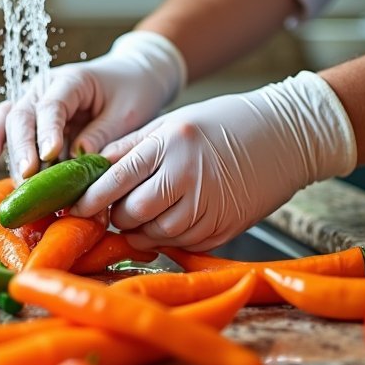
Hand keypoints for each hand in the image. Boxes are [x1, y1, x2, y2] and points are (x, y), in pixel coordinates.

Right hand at [0, 31, 186, 182]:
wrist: (133, 78)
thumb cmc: (132, 92)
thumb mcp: (127, 113)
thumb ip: (101, 135)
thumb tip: (77, 160)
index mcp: (71, 80)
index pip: (52, 107)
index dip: (47, 132)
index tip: (49, 156)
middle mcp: (45, 87)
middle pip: (23, 115)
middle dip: (22, 147)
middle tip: (27, 176)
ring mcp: (35, 102)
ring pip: (9, 121)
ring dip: (3, 147)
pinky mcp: (33, 119)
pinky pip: (10, 130)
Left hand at [71, 71, 357, 250]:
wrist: (289, 135)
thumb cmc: (227, 122)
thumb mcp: (175, 122)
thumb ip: (133, 146)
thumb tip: (94, 167)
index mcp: (171, 143)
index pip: (116, 179)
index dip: (90, 198)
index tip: (74, 207)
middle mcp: (188, 175)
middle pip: (132, 213)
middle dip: (116, 217)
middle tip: (111, 211)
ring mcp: (208, 205)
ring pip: (155, 234)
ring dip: (140, 231)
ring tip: (139, 217)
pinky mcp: (224, 228)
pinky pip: (182, 243)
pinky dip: (166, 238)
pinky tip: (167, 223)